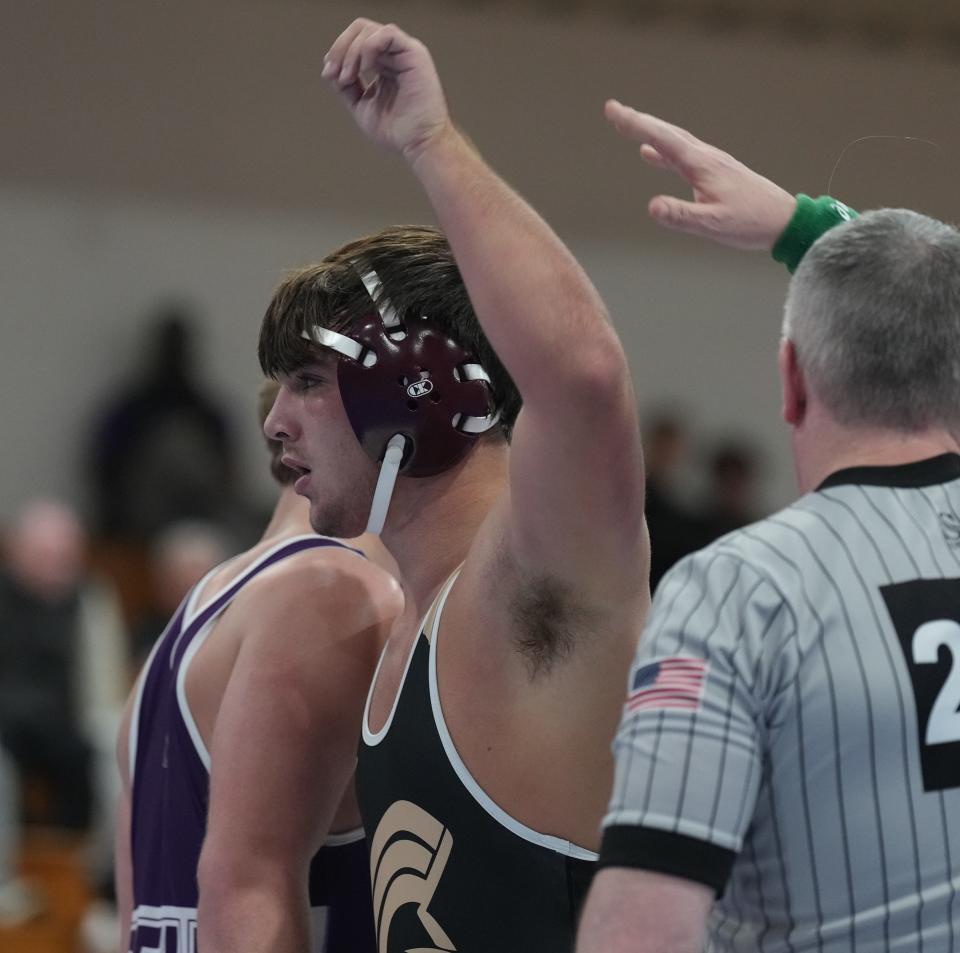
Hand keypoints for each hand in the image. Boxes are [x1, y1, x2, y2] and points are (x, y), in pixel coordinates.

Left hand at [323, 19, 451, 162]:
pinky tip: (365, 69)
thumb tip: (329, 69)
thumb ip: (347, 87)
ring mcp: (405, 53)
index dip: (337, 53)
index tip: (329, 75)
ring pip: (369, 30)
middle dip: (340, 48)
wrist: (417, 144)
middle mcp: (394, 55)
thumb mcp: (361, 106)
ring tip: (349, 76)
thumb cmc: (396, 132)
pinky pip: (387, 34)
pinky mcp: (415, 54)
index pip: (355, 42)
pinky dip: (368, 47)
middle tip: (335, 74)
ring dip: (352, 51)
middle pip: (360, 30)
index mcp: (383, 65)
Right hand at [604, 100, 795, 250]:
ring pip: (673, 141)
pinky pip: (680, 156)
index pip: (662, 140)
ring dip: (648, 132)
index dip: (636, 125)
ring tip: (626, 125)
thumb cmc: (750, 223)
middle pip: (666, 133)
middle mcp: (705, 158)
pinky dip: (661, 151)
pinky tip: (649, 154)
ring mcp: (710, 163)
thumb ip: (681, 215)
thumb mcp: (712, 224)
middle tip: (612, 110)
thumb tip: (651, 206)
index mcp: (701, 166)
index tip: (613, 112)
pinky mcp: (713, 173)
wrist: (784, 220)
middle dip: (638, 121)